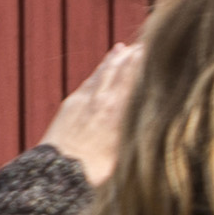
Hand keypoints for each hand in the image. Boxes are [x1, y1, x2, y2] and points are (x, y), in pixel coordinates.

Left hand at [42, 40, 142, 181]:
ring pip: (103, 73)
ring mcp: (85, 100)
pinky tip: (103, 66)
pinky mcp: (71, 104)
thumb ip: (135, 133)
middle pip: (120, 71)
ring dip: (114, 59)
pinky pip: (89, 81)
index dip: (144, 64)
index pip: (134, 80)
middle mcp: (103, 101)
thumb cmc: (95, 171)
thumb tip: (153, 125)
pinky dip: (99, 71)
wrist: (58, 171)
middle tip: (144, 43)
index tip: (155, 51)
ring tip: (124, 48)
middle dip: (132, 56)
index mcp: (119, 112)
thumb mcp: (124, 154)